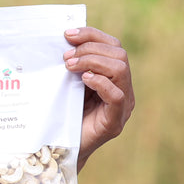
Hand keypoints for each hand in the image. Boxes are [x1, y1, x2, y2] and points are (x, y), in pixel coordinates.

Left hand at [64, 26, 133, 168]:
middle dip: (90, 49)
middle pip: (119, 54)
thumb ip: (73, 64)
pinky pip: (116, 95)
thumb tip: (63, 39)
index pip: (113, 45)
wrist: (60, 149)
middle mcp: (123, 89)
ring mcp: (123, 106)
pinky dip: (100, 82)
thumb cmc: (62, 114)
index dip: (92, 35)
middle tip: (65, 56)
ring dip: (92, 62)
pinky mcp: (115, 121)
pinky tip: (83, 80)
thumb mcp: (68, 83)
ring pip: (120, 70)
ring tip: (69, 66)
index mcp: (114, 77)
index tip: (68, 34)